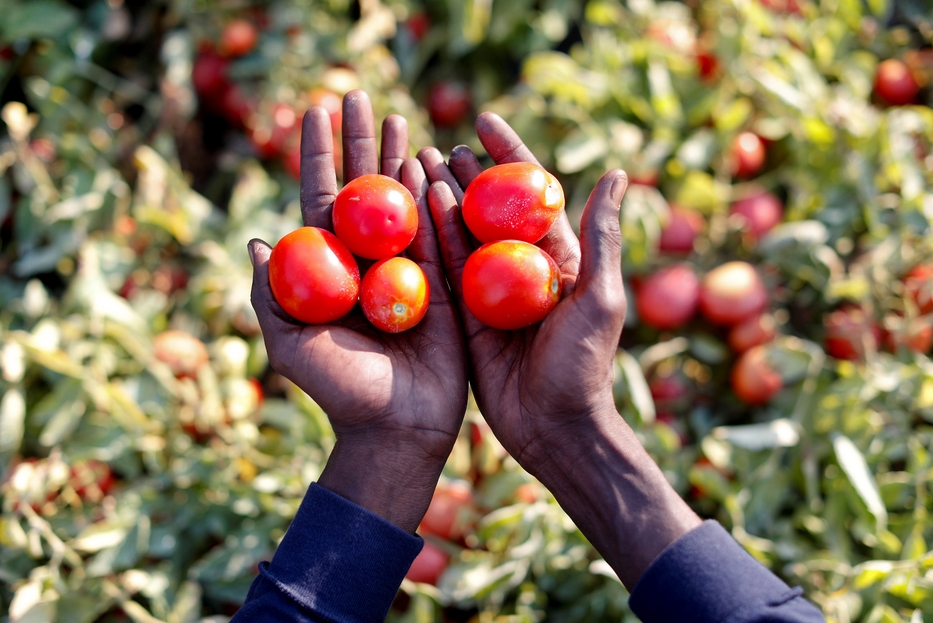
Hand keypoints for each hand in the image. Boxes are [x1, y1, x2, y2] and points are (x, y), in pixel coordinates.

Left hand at [248, 91, 467, 533]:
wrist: (396, 427)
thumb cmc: (338, 389)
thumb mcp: (289, 344)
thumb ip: (269, 294)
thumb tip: (258, 238)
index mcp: (329, 270)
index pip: (322, 199)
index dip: (319, 154)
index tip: (319, 109)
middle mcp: (367, 261)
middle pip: (363, 191)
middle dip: (362, 144)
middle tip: (364, 98)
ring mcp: (408, 269)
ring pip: (403, 203)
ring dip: (400, 159)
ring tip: (399, 118)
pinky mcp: (445, 284)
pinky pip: (439, 233)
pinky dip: (434, 197)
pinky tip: (430, 160)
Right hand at [418, 112, 626, 470]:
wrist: (554, 427)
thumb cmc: (584, 363)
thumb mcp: (600, 296)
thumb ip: (601, 236)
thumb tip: (614, 173)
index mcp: (558, 257)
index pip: (532, 193)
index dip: (510, 154)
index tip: (485, 121)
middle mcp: (521, 268)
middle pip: (490, 209)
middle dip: (467, 174)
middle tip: (442, 144)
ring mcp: (490, 292)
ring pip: (461, 234)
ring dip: (441, 198)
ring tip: (419, 162)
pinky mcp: (463, 317)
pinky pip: (442, 272)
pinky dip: (429, 240)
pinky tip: (412, 211)